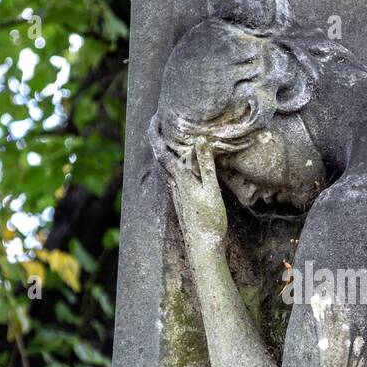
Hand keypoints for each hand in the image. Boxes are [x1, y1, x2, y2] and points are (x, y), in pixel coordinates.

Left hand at [149, 116, 226, 249]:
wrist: (203, 248)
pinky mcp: (181, 202)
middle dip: (160, 140)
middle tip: (160, 123)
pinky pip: (175, 178)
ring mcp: (176, 195)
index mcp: (180, 179)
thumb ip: (206, 164)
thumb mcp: (211, 190)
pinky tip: (182, 167)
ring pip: (168, 168)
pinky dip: (175, 166)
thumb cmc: (209, 220)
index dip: (156, 134)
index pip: (163, 151)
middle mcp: (174, 185)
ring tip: (172, 139)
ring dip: (168, 153)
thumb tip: (200, 140)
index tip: (154, 118)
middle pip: (163, 158)